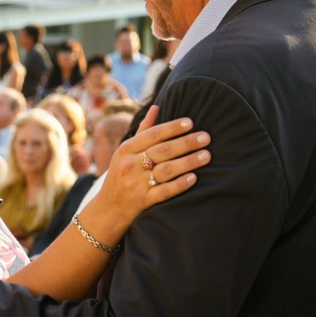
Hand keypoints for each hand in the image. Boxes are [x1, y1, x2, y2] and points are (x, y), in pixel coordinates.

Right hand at [86, 106, 210, 229]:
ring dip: (189, 162)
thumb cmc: (121, 175)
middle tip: (206, 137)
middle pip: (162, 150)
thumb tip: (157, 107)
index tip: (191, 122)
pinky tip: (194, 178)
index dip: (172, 127)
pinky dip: (180, 184)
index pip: (152, 134)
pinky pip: (165, 191)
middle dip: (186, 143)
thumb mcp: (125, 151)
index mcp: (126, 149)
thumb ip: (143, 131)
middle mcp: (130, 165)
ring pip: (166, 170)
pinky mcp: (143, 201)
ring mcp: (137, 184)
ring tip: (207, 156)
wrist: (108, 209)